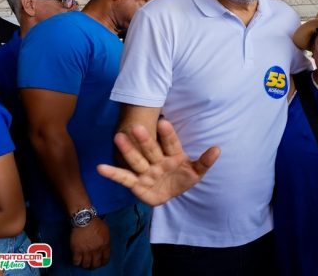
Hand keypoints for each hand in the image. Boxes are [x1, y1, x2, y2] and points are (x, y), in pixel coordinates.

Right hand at [70, 217, 109, 268]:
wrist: (84, 219)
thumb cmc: (95, 222)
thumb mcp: (106, 231)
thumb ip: (106, 240)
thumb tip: (105, 247)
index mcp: (105, 244)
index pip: (106, 259)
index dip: (103, 263)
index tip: (101, 263)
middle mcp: (97, 249)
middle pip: (96, 264)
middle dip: (94, 265)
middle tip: (91, 264)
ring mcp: (86, 251)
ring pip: (86, 264)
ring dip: (85, 265)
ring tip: (84, 262)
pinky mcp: (77, 250)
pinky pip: (76, 262)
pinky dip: (76, 262)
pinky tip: (77, 260)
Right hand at [97, 119, 220, 205]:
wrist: (172, 194)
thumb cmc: (183, 178)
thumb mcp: (197, 172)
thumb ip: (205, 161)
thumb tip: (217, 149)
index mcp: (173, 155)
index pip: (171, 143)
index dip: (168, 134)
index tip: (164, 122)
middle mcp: (157, 160)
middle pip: (151, 149)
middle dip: (145, 139)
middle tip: (137, 127)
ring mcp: (146, 172)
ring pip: (136, 159)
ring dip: (128, 150)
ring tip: (118, 137)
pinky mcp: (137, 184)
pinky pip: (124, 178)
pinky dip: (112, 173)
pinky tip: (100, 168)